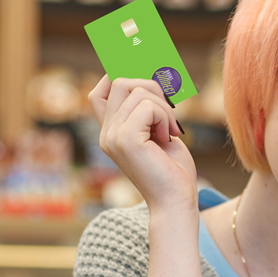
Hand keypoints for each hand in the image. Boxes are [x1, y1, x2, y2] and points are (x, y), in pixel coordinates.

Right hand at [89, 75, 195, 213]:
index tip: (148, 80)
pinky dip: (165, 117)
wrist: (176, 201)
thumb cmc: (173, 170)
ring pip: (137, 91)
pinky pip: (148, 106)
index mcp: (111, 131)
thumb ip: (151, 108)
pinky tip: (168, 137)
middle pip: (119, 81)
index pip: (101, 91)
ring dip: (163, 106)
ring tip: (170, 130)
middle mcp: (106, 133)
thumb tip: (155, 75)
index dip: (120, 75)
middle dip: (152, 87)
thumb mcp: (160, 131)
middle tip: (169, 113)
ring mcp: (112, 136)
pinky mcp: (124, 140)